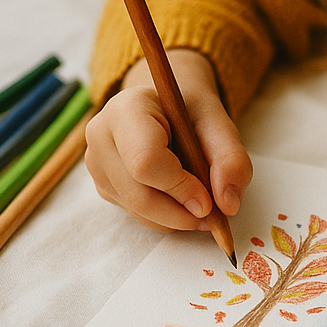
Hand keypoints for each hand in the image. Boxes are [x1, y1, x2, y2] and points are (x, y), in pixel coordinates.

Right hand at [85, 49, 252, 232]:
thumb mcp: (218, 122)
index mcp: (127, 108)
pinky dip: (164, 217)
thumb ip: (230, 158)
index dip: (180, 187)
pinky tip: (182, 203)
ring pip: (136, 209)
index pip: (146, 160)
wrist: (166, 107)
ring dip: (175, 219)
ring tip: (203, 209)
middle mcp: (101, 136)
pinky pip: (134, 213)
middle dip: (180, 212)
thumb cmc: (190, 111)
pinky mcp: (102, 185)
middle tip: (212, 216)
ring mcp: (96, 164)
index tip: (208, 201)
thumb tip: (228, 204)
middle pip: (139, 193)